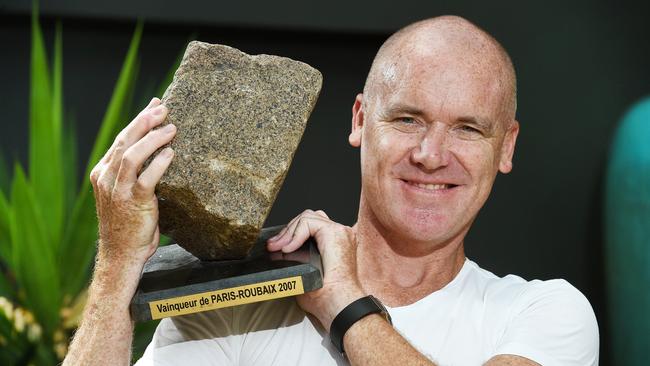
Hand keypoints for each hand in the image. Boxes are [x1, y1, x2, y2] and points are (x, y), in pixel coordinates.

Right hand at [90, 97, 175, 265]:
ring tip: (171, 129)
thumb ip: (135, 173)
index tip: (155, 106)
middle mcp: (107, 178)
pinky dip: (159, 163)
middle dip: (144, 122)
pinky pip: (146, 177)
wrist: (122, 254)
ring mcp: (118, 190)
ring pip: (132, 155)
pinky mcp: (134, 202)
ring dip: (152, 138)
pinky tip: (171, 154)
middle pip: (124, 141)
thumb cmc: (129, 223)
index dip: (138, 120)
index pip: (121, 139)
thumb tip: (159, 150)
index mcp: (102, 173)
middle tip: (164, 110)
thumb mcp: (126, 193)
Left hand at [267, 210, 365, 331]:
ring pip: (308, 217)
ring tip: (278, 246)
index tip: (276, 246)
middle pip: (309, 218)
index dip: (292, 233)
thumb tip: (280, 257)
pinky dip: (295, 234)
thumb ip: (298, 262)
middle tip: (273, 245)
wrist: (339, 304)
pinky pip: (308, 223)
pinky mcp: (334, 233)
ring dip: (289, 231)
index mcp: (336, 244)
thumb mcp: (307, 276)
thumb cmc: (327, 298)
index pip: (312, 226)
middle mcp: (340, 235)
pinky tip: (288, 248)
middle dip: (287, 230)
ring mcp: (339, 232)